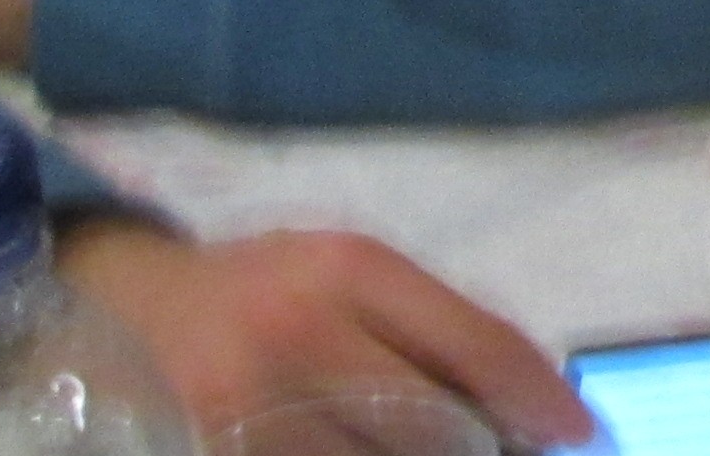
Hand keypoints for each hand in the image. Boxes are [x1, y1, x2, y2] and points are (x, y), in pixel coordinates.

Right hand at [57, 221, 592, 448]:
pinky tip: (375, 455)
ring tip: (445, 453)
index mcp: (351, 272)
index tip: (585, 431)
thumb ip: (430, 322)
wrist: (124, 303)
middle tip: (515, 454)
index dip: (539, 397)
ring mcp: (247, 407)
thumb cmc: (261, 285)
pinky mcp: (214, 452)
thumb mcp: (348, 272)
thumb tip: (523, 392)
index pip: (474, 344)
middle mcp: (301, 335)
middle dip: (483, 451)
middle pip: (430, 425)